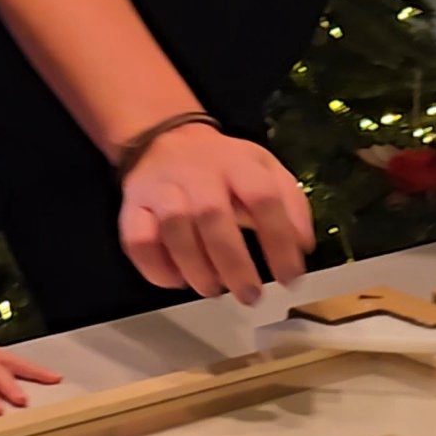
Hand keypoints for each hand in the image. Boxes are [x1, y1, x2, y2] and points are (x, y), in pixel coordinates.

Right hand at [118, 128, 312, 302]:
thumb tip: (303, 247)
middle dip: (234, 264)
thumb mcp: (265, 169)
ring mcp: (161, 189)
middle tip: (251, 296)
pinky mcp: (132, 206)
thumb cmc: (224, 165)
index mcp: (238, 163)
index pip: (263, 198)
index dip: (280, 241)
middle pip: (214, 216)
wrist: (165, 139)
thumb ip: (291, 203)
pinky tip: (176, 281)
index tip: (291, 278)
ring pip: (174, 228)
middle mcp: (198, 174)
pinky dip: (155, 267)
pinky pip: (137, 239)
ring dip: (196, 268)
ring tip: (214, 290)